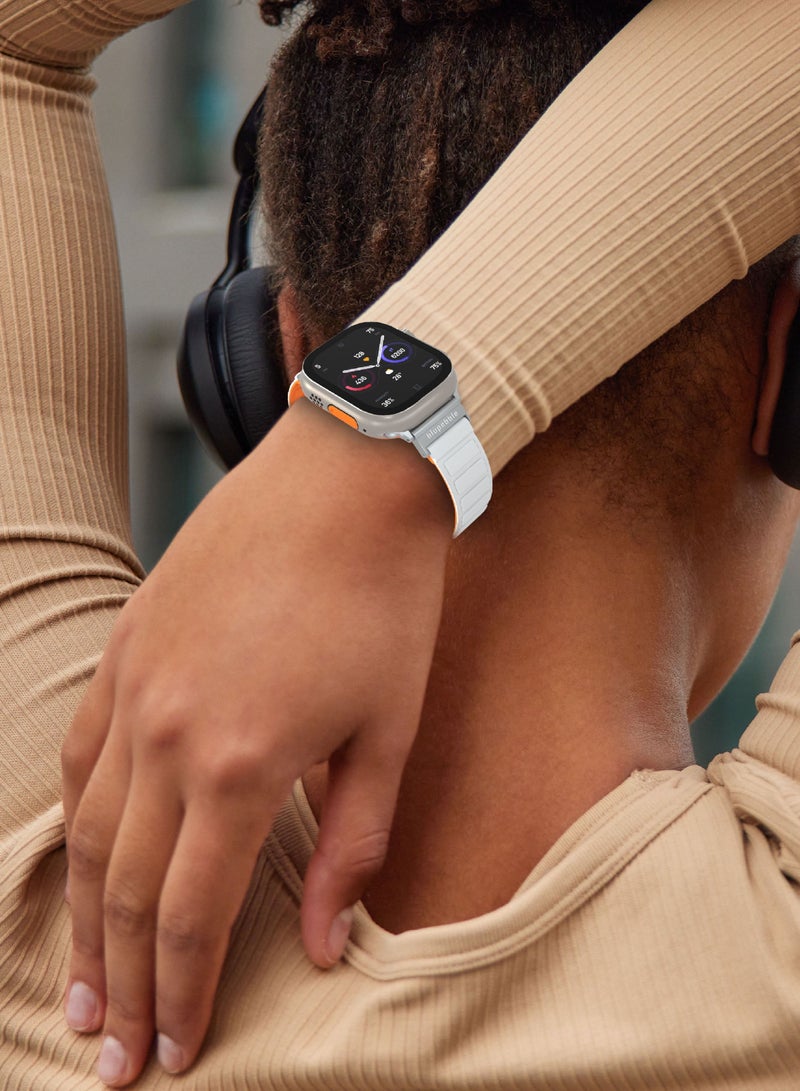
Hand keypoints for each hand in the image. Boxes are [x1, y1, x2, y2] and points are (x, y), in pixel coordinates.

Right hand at [60, 399, 451, 1085]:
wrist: (343, 480)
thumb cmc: (385, 601)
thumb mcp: (389, 732)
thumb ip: (351, 848)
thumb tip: (324, 947)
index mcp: (240, 763)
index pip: (193, 915)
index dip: (181, 997)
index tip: (173, 1058)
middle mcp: (167, 733)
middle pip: (127, 890)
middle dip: (122, 984)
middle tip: (110, 1060)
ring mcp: (135, 685)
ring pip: (88, 832)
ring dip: (83, 920)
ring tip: (83, 989)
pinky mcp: (126, 645)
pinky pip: (80, 754)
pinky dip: (77, 822)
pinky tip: (84, 862)